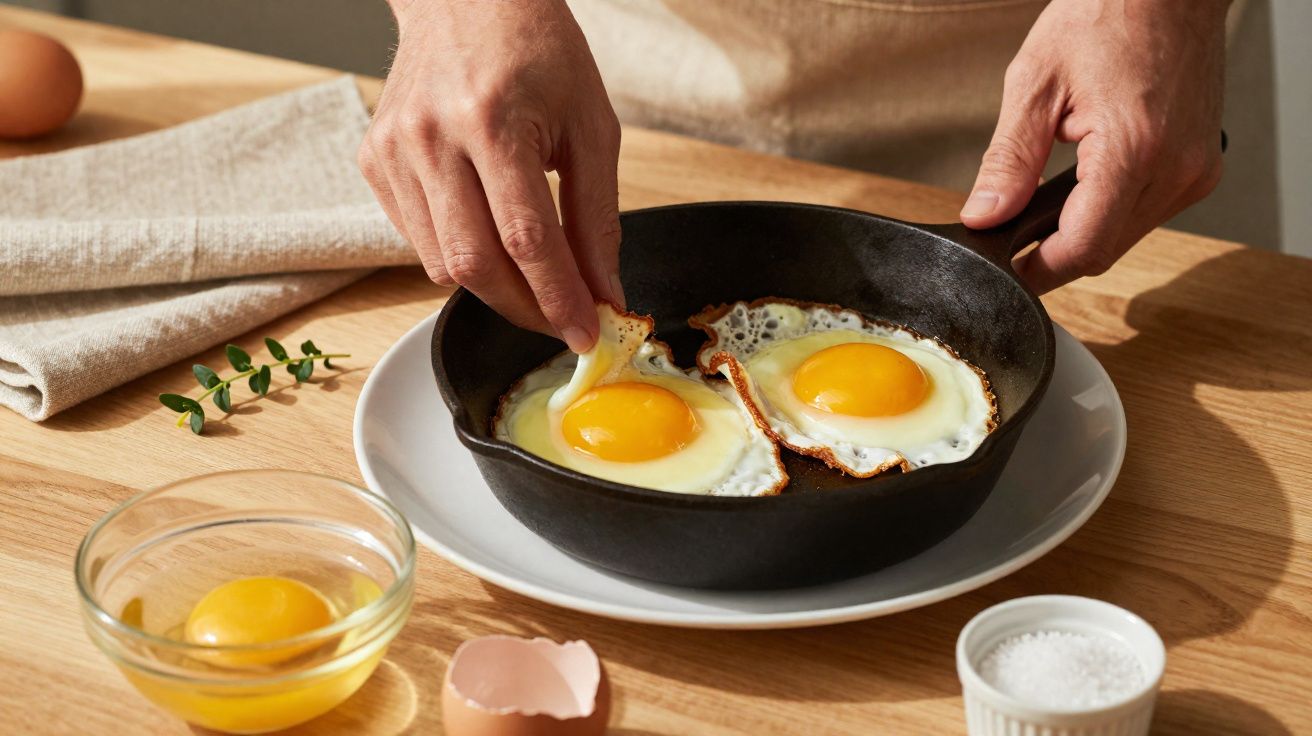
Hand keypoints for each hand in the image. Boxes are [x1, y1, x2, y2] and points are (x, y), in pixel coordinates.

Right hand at [360, 0, 622, 351]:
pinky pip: (416, 240)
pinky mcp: (372, 160)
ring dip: (493, 288)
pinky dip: (458, 255)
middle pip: (474, 265)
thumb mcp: (591, 125)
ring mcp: (393, 150)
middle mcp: (431, 137)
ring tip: (532, 276)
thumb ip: (598, 216)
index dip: (559, 298)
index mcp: (493, 121)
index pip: (527, 240)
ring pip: (440, 264)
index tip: (587, 332)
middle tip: (561, 319)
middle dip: (525, 308)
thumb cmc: (538, 50)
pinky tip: (486, 232)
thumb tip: (604, 292)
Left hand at [960, 0, 1227, 293]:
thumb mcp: (1035, 84)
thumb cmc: (1108, 14)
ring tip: (1047, 205)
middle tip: (1013, 242)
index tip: (1007, 271)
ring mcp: (1195, 169)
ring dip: (1084, 233)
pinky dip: (1112, 211)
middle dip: (1055, 254)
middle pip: (1104, 251)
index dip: (1038, 269)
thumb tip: (984, 215)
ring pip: (1126, 238)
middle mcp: (1175, 168)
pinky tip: (1086, 187)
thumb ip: (1008, 161)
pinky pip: (1148, 213)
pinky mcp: (1200, 166)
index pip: (1083, 247)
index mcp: (1134, 149)